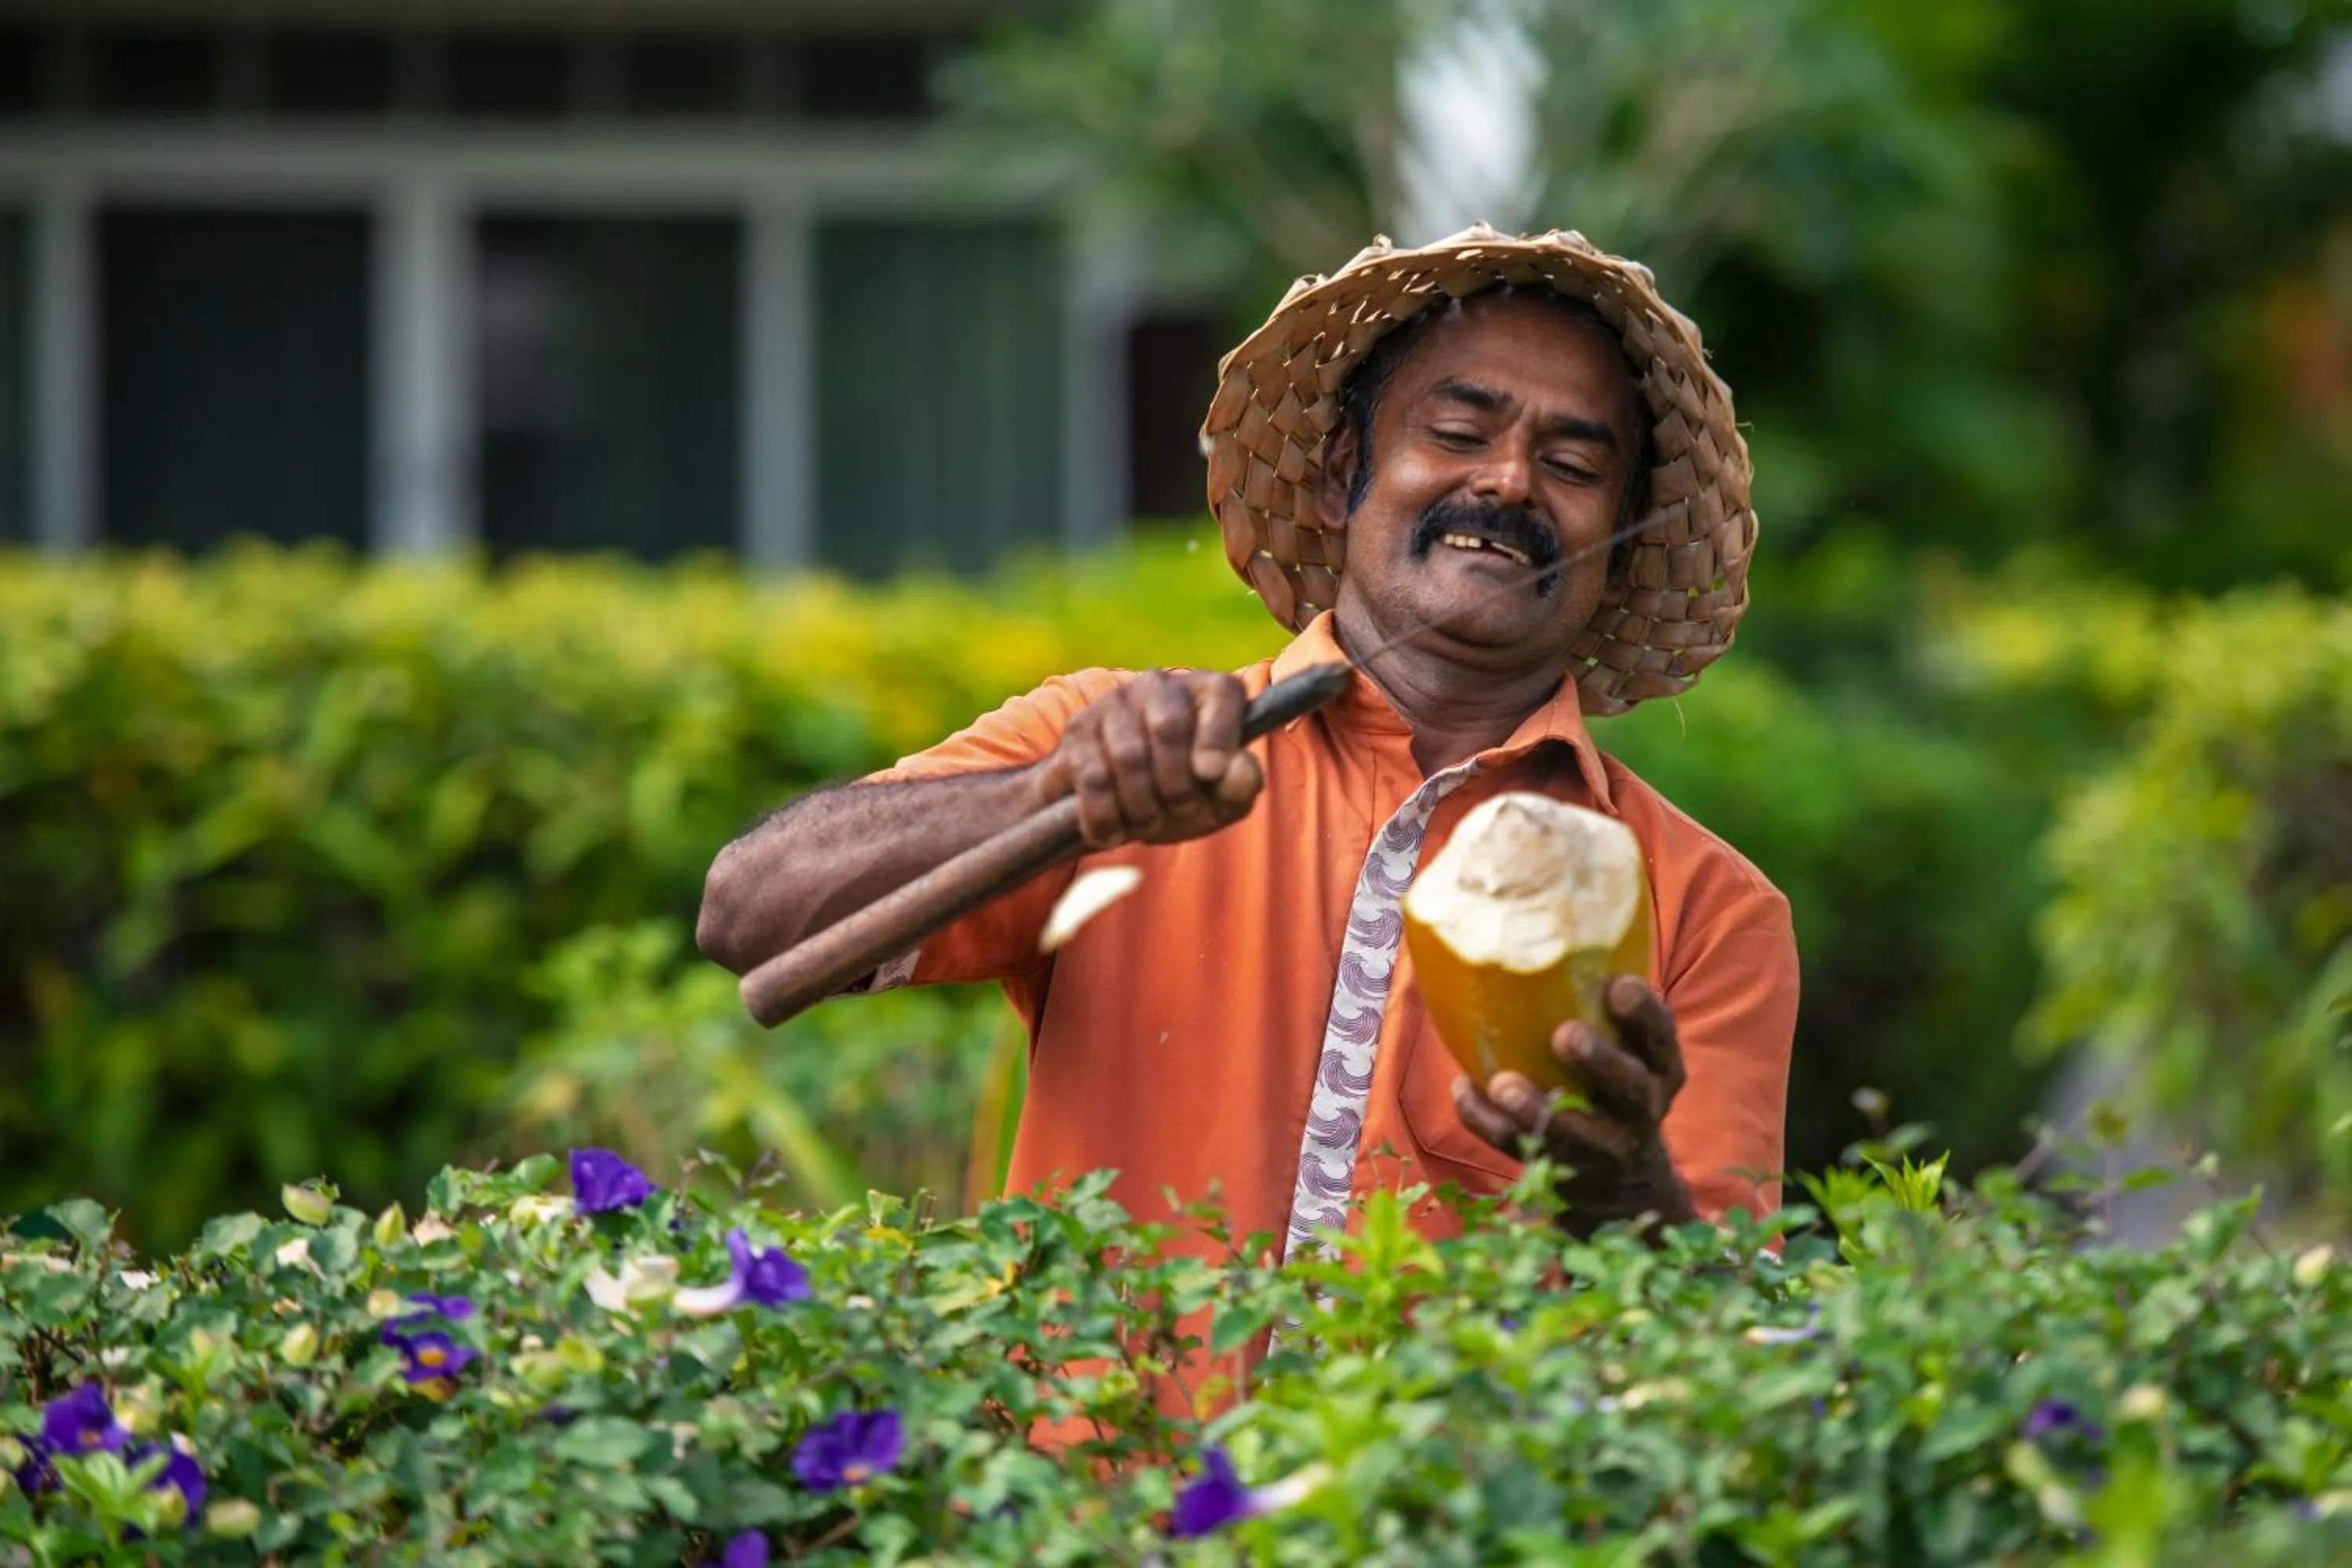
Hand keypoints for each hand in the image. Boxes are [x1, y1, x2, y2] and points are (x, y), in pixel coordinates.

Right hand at [1032, 670, 1264, 847]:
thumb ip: (1241, 784)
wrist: (1122, 804)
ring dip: (1141, 805)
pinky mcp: (1079, 730)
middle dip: (1177, 785)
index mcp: (1209, 691)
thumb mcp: (1223, 798)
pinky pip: (1091, 777)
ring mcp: (1114, 703)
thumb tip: (1237, 768)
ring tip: (1149, 822)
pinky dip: (1105, 815)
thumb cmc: (1187, 792)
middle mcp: (1160, 684)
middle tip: (1181, 810)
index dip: (1217, 735)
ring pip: (1127, 756)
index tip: (1210, 773)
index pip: (1221, 693)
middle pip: (1167, 727)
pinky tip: (1114, 833)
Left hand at [1450, 976, 1697, 1235]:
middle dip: (1600, 1061)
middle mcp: (1641, 1108)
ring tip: (1503, 1083)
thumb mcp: (1628, 1050)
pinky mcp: (1561, 1172)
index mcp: (1660, 1068)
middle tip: (1565, 1035)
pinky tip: (1464, 1089)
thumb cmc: (1610, 1084)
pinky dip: (1487, 1122)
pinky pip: (1519, 1150)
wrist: (1623, 1184)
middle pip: (1629, 1087)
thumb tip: (1536, 917)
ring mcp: (1604, 1147)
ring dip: (1537, 1109)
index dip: (1644, 1013)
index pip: (1662, 1038)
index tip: (1618, 985)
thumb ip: (1595, 1003)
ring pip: (1576, 1135)